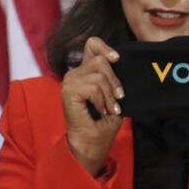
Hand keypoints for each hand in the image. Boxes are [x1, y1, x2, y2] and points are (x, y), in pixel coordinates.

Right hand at [61, 37, 124, 176]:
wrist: (92, 143)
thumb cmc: (103, 122)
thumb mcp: (113, 95)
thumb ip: (112, 77)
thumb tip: (119, 59)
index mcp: (85, 72)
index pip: (92, 44)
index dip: (105, 47)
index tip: (117, 59)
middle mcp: (75, 74)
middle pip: (100, 59)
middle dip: (114, 80)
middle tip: (117, 99)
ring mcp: (70, 81)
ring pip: (99, 73)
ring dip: (109, 95)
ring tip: (109, 109)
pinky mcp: (68, 90)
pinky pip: (93, 86)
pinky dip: (102, 100)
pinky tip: (100, 110)